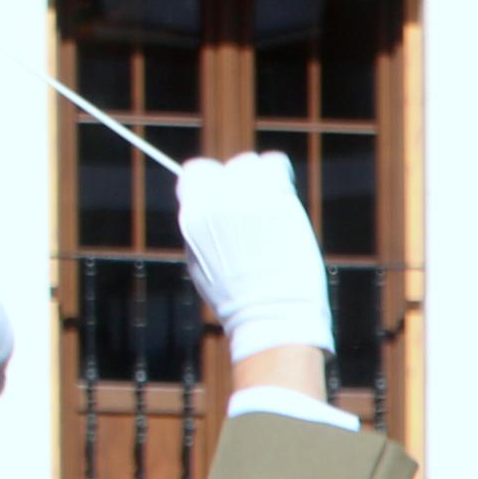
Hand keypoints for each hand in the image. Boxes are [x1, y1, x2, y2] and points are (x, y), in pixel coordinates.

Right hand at [174, 151, 335, 363]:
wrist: (271, 314)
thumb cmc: (239, 300)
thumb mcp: (202, 264)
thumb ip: (201, 229)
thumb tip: (205, 207)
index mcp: (193, 215)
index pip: (193, 173)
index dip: (209, 184)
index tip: (223, 197)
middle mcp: (216, 200)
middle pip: (224, 168)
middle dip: (236, 183)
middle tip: (252, 209)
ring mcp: (248, 196)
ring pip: (251, 164)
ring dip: (260, 179)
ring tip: (270, 210)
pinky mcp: (278, 198)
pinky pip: (276, 164)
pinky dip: (280, 177)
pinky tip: (284, 199)